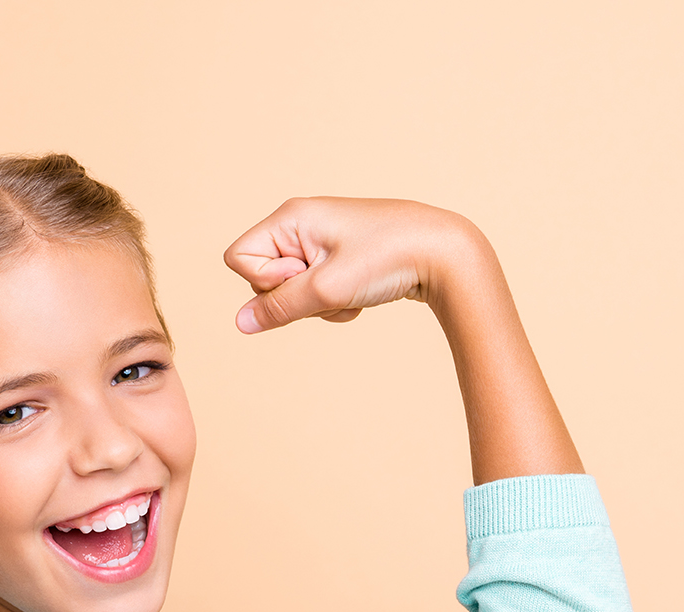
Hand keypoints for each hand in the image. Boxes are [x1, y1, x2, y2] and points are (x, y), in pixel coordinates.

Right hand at [222, 198, 481, 333]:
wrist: (444, 254)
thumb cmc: (387, 259)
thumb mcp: (327, 289)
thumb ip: (279, 308)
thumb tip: (241, 323)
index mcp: (291, 217)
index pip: (239, 258)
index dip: (266, 280)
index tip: (305, 277)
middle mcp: (301, 224)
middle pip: (265, 278)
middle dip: (295, 295)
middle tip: (333, 287)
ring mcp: (321, 241)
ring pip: (293, 290)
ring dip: (318, 304)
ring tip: (352, 291)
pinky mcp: (339, 258)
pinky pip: (316, 292)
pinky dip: (335, 302)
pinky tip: (361, 295)